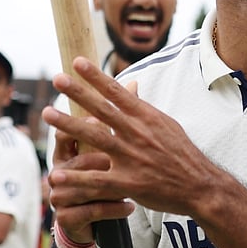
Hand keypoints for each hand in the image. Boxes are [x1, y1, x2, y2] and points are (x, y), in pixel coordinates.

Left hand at [41, 58, 217, 227]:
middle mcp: (138, 134)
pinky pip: (96, 180)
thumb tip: (130, 88)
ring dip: (68, 125)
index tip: (77, 62)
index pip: (118, 92)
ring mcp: (132, 158)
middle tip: (57, 79)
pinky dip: (75, 178)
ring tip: (47, 114)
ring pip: (94, 138)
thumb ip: (143, 109)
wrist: (199, 185)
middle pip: (102, 109)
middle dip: (77, 92)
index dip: (96, 76)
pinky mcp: (128, 183)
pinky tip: (56, 174)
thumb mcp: (166, 124)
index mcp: (147, 117)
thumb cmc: (182, 153)